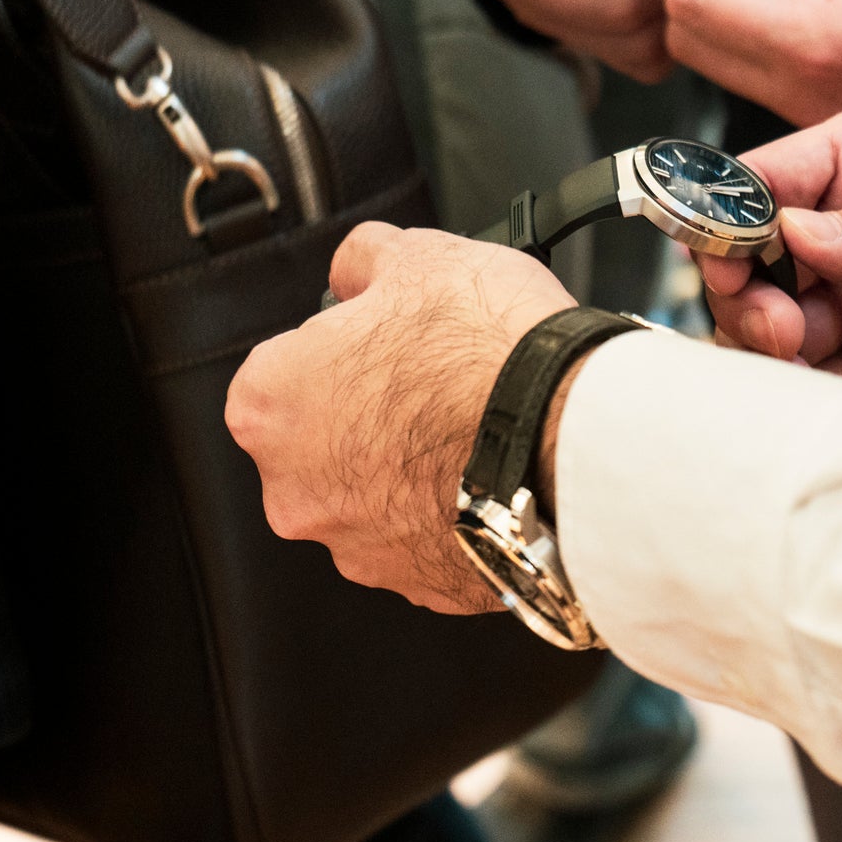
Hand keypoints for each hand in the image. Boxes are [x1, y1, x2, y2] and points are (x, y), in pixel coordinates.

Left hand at [225, 225, 573, 611]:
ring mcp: (356, 546)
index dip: (342, 345)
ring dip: (412, 468)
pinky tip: (494, 474)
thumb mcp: (422, 255)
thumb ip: (363, 259)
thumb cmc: (489, 352)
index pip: (284, 367)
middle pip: (324, 440)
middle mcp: (294, 488)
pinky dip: (453, 513)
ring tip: (475, 428)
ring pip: (375, 496)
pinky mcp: (419, 585)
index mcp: (271, 403)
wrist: (570, 441)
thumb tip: (356, 267)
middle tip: (437, 382)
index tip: (386, 339)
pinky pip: (428, 540)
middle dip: (372, 414)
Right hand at [701, 91, 841, 385]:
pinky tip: (827, 393)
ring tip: (799, 349)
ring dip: (772, 346)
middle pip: (757, 268)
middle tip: (774, 317)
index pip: (762, 184)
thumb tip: (801, 236)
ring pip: (786, 333)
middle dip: (742, 293)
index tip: (723, 254)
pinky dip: (818, 399)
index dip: (723, 217)